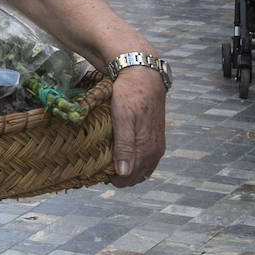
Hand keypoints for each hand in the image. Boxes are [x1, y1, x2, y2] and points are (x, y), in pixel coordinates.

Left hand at [107, 66, 165, 187]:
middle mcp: (155, 150)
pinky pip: (146, 158)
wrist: (143, 74)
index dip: (113, 180)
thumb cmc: (130, 94)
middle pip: (136, 175)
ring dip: (128, 170)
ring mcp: (157, 144)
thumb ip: (124, 147)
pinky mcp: (156, 137)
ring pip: (142, 168)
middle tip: (100, 170)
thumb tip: (123, 173)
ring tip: (109, 164)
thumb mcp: (122, 118)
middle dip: (120, 177)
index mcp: (147, 148)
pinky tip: (123, 156)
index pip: (129, 177)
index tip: (97, 175)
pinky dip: (135, 161)